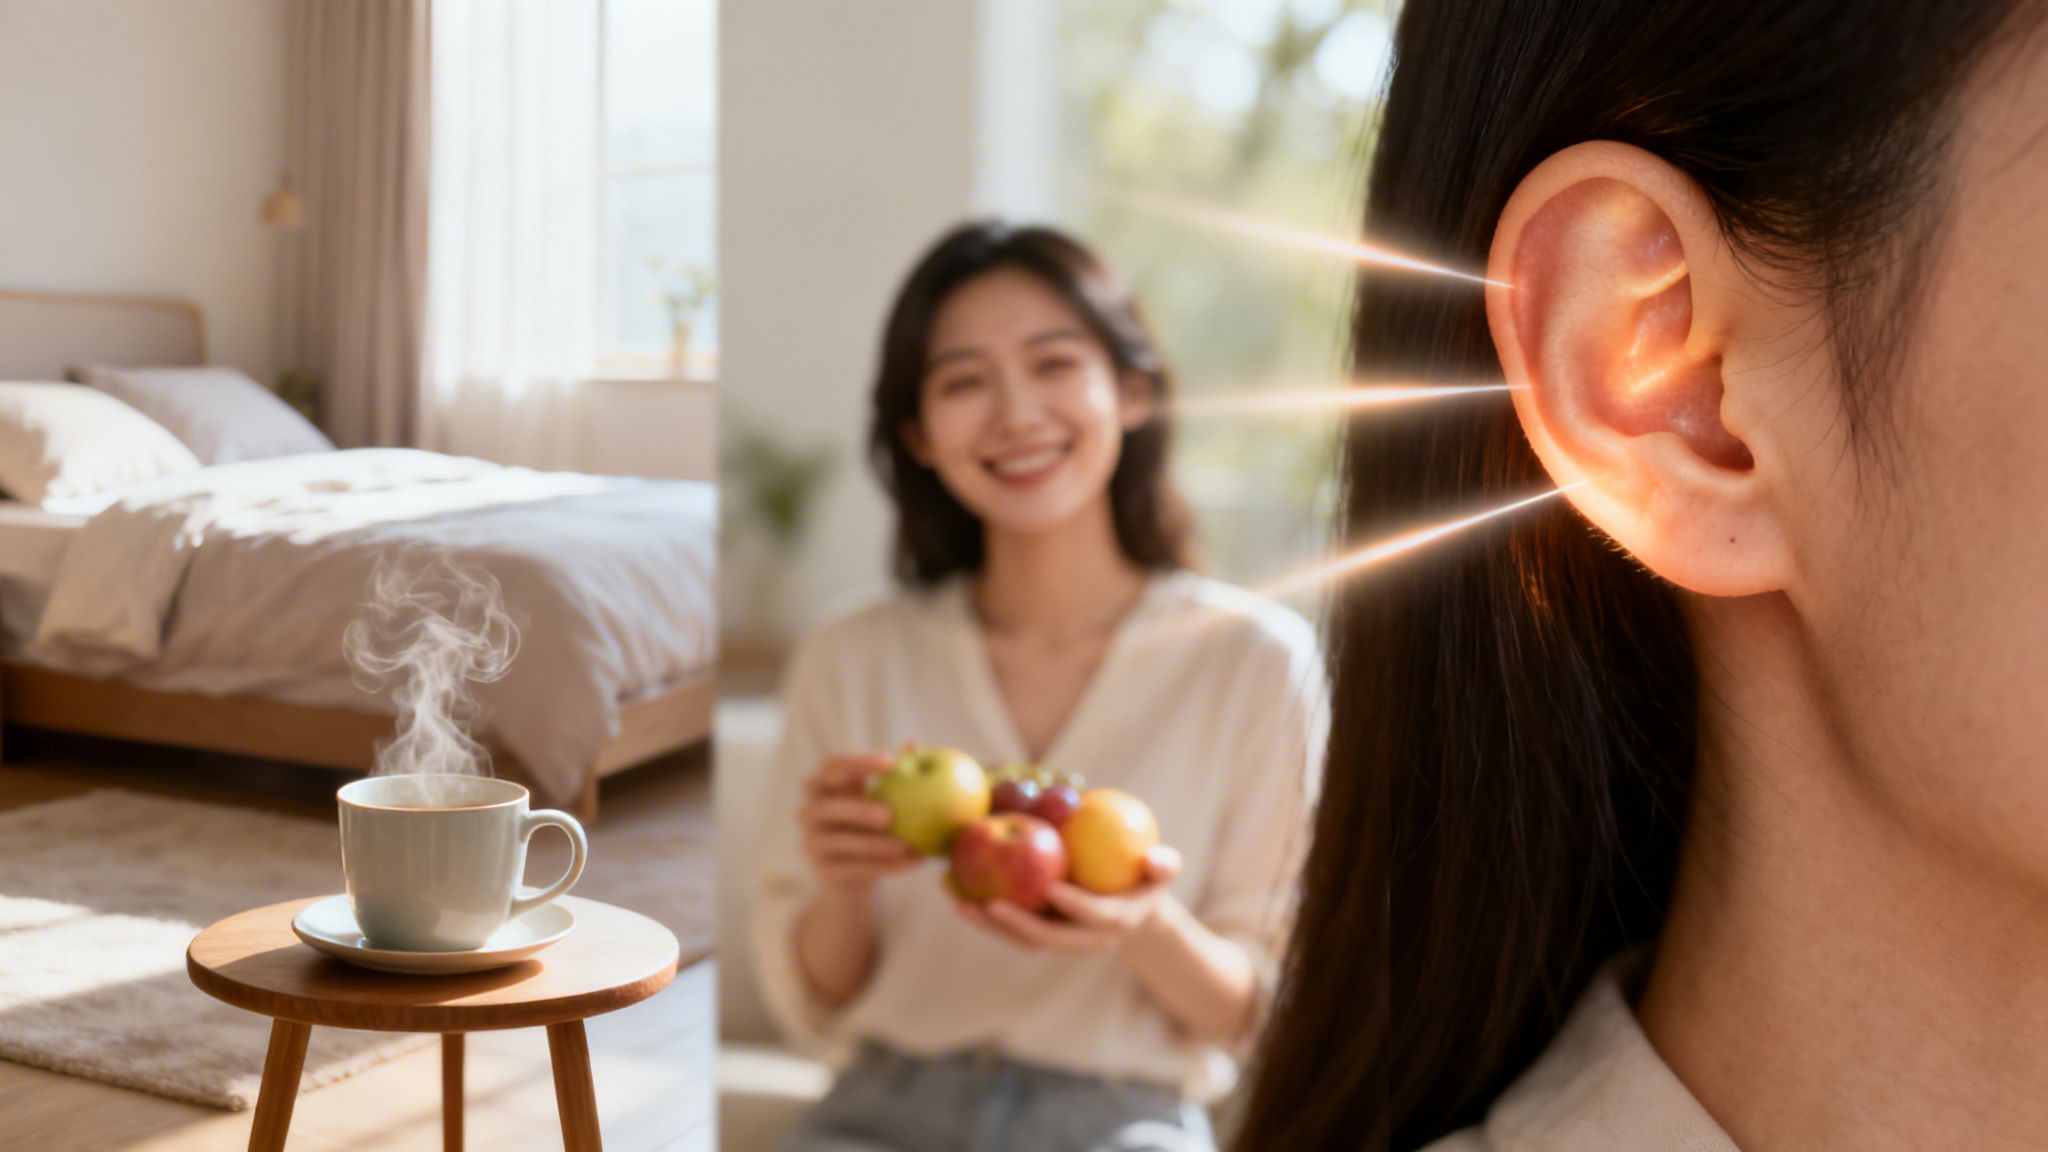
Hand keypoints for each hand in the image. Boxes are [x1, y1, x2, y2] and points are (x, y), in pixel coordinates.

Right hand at [799, 751, 920, 895]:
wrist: (854, 877)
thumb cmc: (869, 825)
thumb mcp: (880, 797)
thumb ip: (894, 773)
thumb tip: (912, 744)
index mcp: (822, 786)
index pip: (833, 767)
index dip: (858, 762)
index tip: (891, 762)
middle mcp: (809, 812)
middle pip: (828, 807)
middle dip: (858, 810)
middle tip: (889, 815)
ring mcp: (812, 843)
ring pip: (841, 843)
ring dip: (875, 845)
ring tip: (906, 846)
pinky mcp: (824, 872)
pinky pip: (855, 869)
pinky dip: (886, 866)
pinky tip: (914, 861)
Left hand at [954, 845, 1183, 951]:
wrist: (1129, 905)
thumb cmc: (1144, 877)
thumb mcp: (1162, 870)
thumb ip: (1164, 865)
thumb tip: (1159, 859)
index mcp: (1114, 922)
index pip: (1094, 916)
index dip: (1075, 906)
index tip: (1053, 888)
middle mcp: (1083, 938)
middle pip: (1046, 938)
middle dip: (1016, 925)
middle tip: (988, 904)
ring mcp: (1057, 937)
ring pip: (1020, 937)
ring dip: (987, 924)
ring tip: (957, 900)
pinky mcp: (1037, 931)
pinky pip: (1007, 925)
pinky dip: (981, 912)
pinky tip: (954, 888)